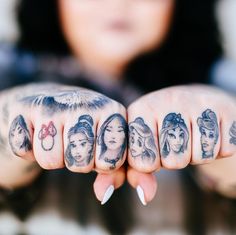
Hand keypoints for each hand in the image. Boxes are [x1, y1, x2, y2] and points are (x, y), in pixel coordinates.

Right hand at [6, 83, 126, 203]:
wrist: (55, 101)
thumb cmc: (88, 128)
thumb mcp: (107, 145)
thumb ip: (114, 172)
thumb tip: (104, 195)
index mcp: (112, 112)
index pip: (111, 161)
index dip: (103, 165)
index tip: (100, 153)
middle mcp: (85, 103)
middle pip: (80, 164)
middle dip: (78, 163)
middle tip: (76, 146)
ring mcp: (54, 104)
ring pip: (50, 160)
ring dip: (54, 158)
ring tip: (59, 140)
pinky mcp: (25, 107)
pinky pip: (24, 150)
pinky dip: (30, 150)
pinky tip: (38, 133)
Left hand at [127, 85, 235, 204]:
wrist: (194, 104)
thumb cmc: (161, 130)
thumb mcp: (141, 146)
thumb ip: (126, 171)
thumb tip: (128, 197)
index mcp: (141, 110)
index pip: (142, 161)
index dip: (151, 163)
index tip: (153, 148)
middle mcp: (167, 100)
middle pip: (173, 160)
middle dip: (174, 159)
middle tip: (174, 141)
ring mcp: (196, 102)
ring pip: (199, 155)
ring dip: (196, 154)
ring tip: (190, 136)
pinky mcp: (224, 107)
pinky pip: (224, 148)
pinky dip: (218, 148)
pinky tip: (209, 132)